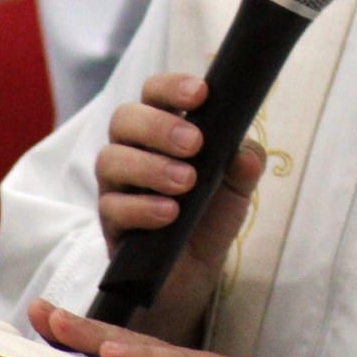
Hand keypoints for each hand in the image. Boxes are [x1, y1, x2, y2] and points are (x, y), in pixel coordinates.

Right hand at [94, 71, 267, 343]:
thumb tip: (246, 154)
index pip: (154, 92)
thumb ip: (244, 165)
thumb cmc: (210, 212)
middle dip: (158, 126)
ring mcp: (116, 185)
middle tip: (194, 144)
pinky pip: (112, 207)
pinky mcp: (110, 222)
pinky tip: (169, 213)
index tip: (200, 94)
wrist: (196, 269)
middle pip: (124, 118)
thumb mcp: (237, 187)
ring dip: (150, 167)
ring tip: (186, 182)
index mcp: (162, 128)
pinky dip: (142, 207)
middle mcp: (132, 149)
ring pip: (110, 159)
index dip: (171, 87)